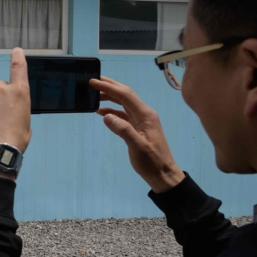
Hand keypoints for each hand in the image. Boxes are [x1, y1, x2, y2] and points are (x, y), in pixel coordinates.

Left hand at [0, 47, 31, 179]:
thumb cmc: (15, 140)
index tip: (16, 50)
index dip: (17, 57)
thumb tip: (12, 112)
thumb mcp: (26, 123)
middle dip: (1, 98)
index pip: (19, 68)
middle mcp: (3, 89)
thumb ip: (19, 110)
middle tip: (2, 116)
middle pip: (1, 87)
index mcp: (20, 93)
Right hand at [91, 76, 184, 192]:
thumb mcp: (138, 147)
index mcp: (145, 115)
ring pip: (124, 104)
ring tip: (94, 95)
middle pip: (126, 95)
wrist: (163, 174)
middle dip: (110, 86)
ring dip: (110, 98)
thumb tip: (106, 115)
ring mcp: (141, 120)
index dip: (109, 87)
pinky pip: (123, 114)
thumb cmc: (151, 162)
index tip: (93, 82)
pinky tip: (101, 112)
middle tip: (93, 81)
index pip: (125, 95)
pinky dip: (112, 111)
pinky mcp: (138, 128)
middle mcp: (144, 114)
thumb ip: (123, 130)